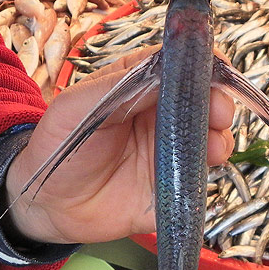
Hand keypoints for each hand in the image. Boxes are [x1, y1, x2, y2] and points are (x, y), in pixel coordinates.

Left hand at [4, 46, 234, 243]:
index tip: (218, 68)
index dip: (201, 64)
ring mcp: (169, 153)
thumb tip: (166, 71)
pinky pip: (199, 181)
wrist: (48, 204)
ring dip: (220, 139)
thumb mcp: (77, 105)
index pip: (178, 67)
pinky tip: (202, 172)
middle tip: (219, 113)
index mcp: (139, 87)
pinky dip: (208, 176)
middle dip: (218, 103)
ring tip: (214, 147)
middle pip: (203, 102)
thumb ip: (119, 85)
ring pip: (210, 140)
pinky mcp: (172, 188)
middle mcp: (160, 117)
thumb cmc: (57, 146)